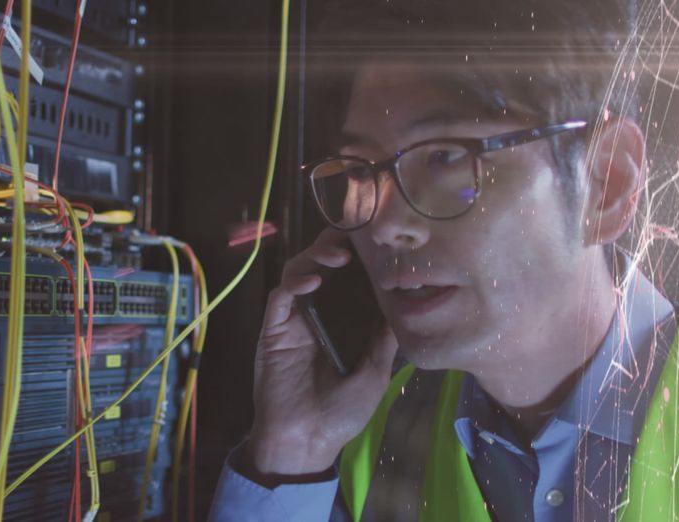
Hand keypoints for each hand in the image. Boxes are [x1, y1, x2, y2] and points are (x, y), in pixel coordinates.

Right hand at [247, 227, 399, 475]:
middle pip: (321, 265)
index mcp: (342, 322)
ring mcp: (293, 319)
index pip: (348, 278)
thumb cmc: (341, 413)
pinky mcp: (273, 328)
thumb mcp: (375, 373)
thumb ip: (384, 339)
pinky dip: (294, 283)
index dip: (358, 256)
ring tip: (335, 255)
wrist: (306, 441)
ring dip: (315, 257)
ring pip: (298, 272)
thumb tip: (404, 307)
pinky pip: (280, 296)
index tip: (374, 239)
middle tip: (352, 237)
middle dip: (335, 245)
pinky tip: (311, 282)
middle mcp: (317, 314)